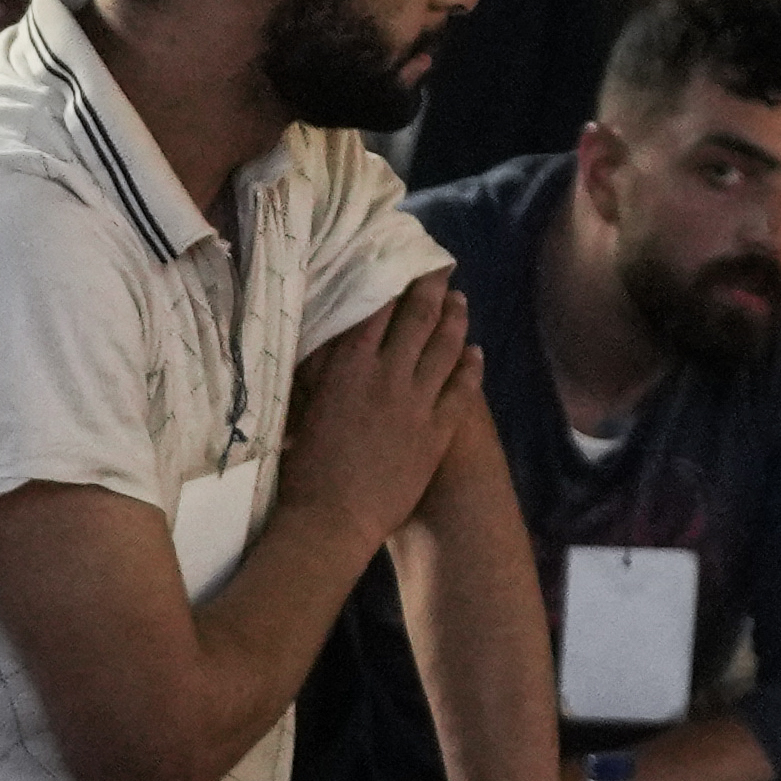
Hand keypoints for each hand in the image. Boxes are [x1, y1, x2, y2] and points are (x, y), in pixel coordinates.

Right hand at [277, 274, 480, 553]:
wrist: (334, 518)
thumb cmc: (306, 466)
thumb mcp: (303, 403)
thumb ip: (318, 368)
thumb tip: (326, 336)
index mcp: (348, 365)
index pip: (377, 308)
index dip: (394, 281)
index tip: (402, 262)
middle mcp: (388, 375)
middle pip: (418, 318)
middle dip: (432, 288)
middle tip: (441, 268)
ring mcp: (417, 403)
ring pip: (446, 348)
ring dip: (456, 319)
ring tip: (461, 300)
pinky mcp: (438, 432)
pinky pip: (463, 390)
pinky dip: (471, 366)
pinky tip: (477, 352)